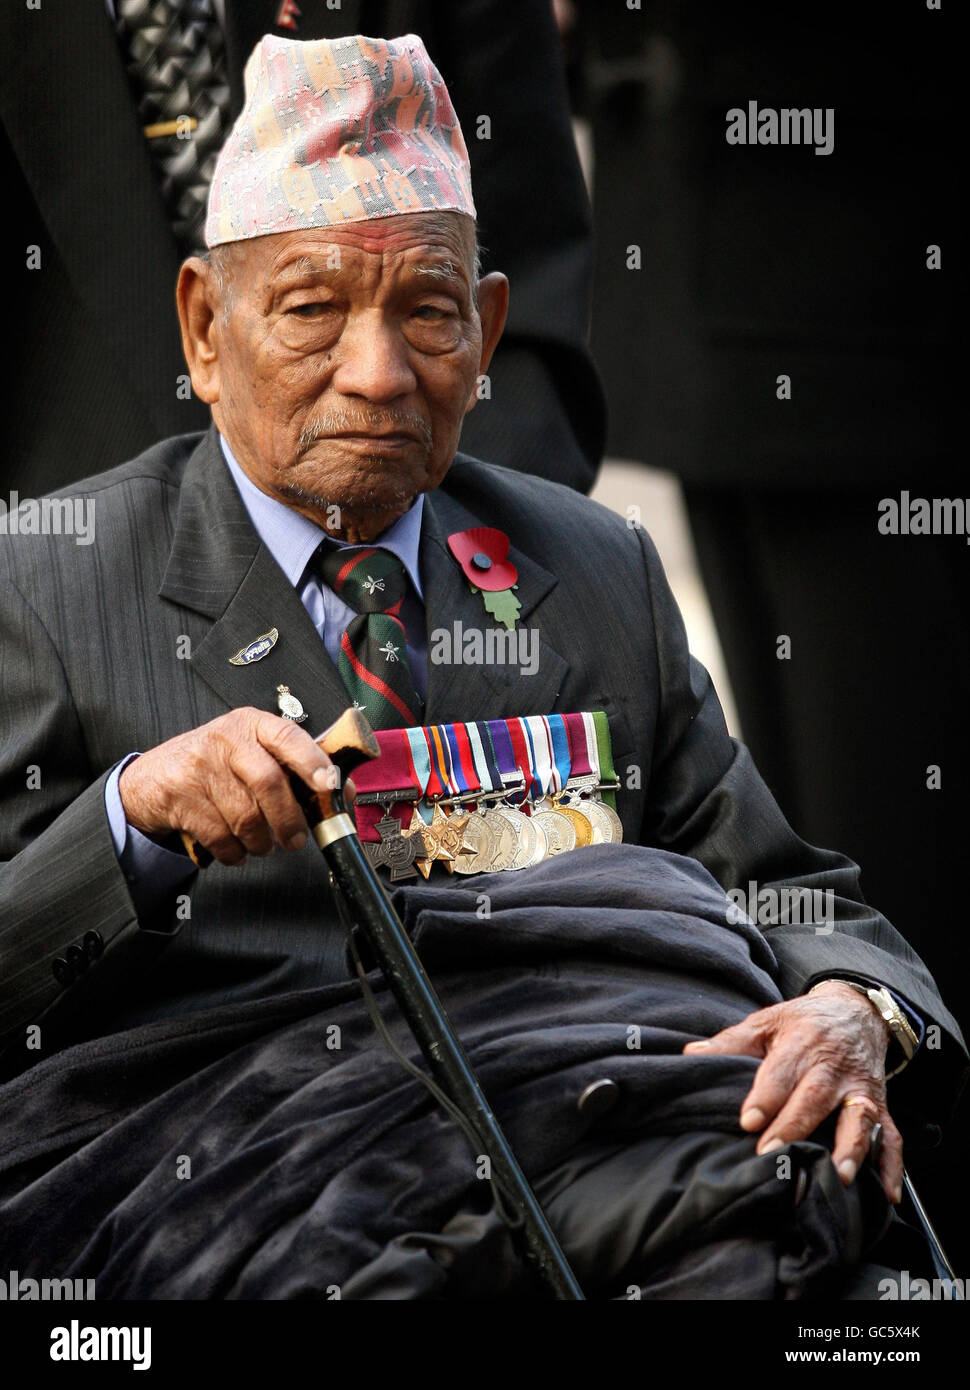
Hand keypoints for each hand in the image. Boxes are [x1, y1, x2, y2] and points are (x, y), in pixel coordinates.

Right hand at [119, 707, 336, 866]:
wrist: (151, 779)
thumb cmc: (214, 766)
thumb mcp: (253, 754)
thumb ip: (296, 769)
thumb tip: (342, 792)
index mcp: (251, 725)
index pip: (287, 736)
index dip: (312, 761)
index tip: (328, 785)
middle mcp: (225, 740)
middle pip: (268, 781)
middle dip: (288, 820)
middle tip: (295, 840)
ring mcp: (199, 767)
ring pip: (245, 816)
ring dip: (260, 842)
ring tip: (262, 844)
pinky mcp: (180, 796)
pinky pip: (220, 837)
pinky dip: (235, 853)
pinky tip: (236, 849)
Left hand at [683, 981, 903, 1203]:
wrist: (856, 1011)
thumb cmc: (801, 1022)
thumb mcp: (766, 1021)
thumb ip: (731, 1042)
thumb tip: (690, 1056)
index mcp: (802, 1043)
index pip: (781, 1072)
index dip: (765, 1097)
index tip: (748, 1122)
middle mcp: (834, 1067)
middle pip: (815, 1098)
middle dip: (796, 1126)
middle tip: (773, 1154)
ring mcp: (861, 1088)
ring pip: (860, 1118)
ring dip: (852, 1147)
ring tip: (838, 1175)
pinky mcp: (881, 1106)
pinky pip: (892, 1137)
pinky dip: (893, 1166)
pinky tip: (886, 1194)